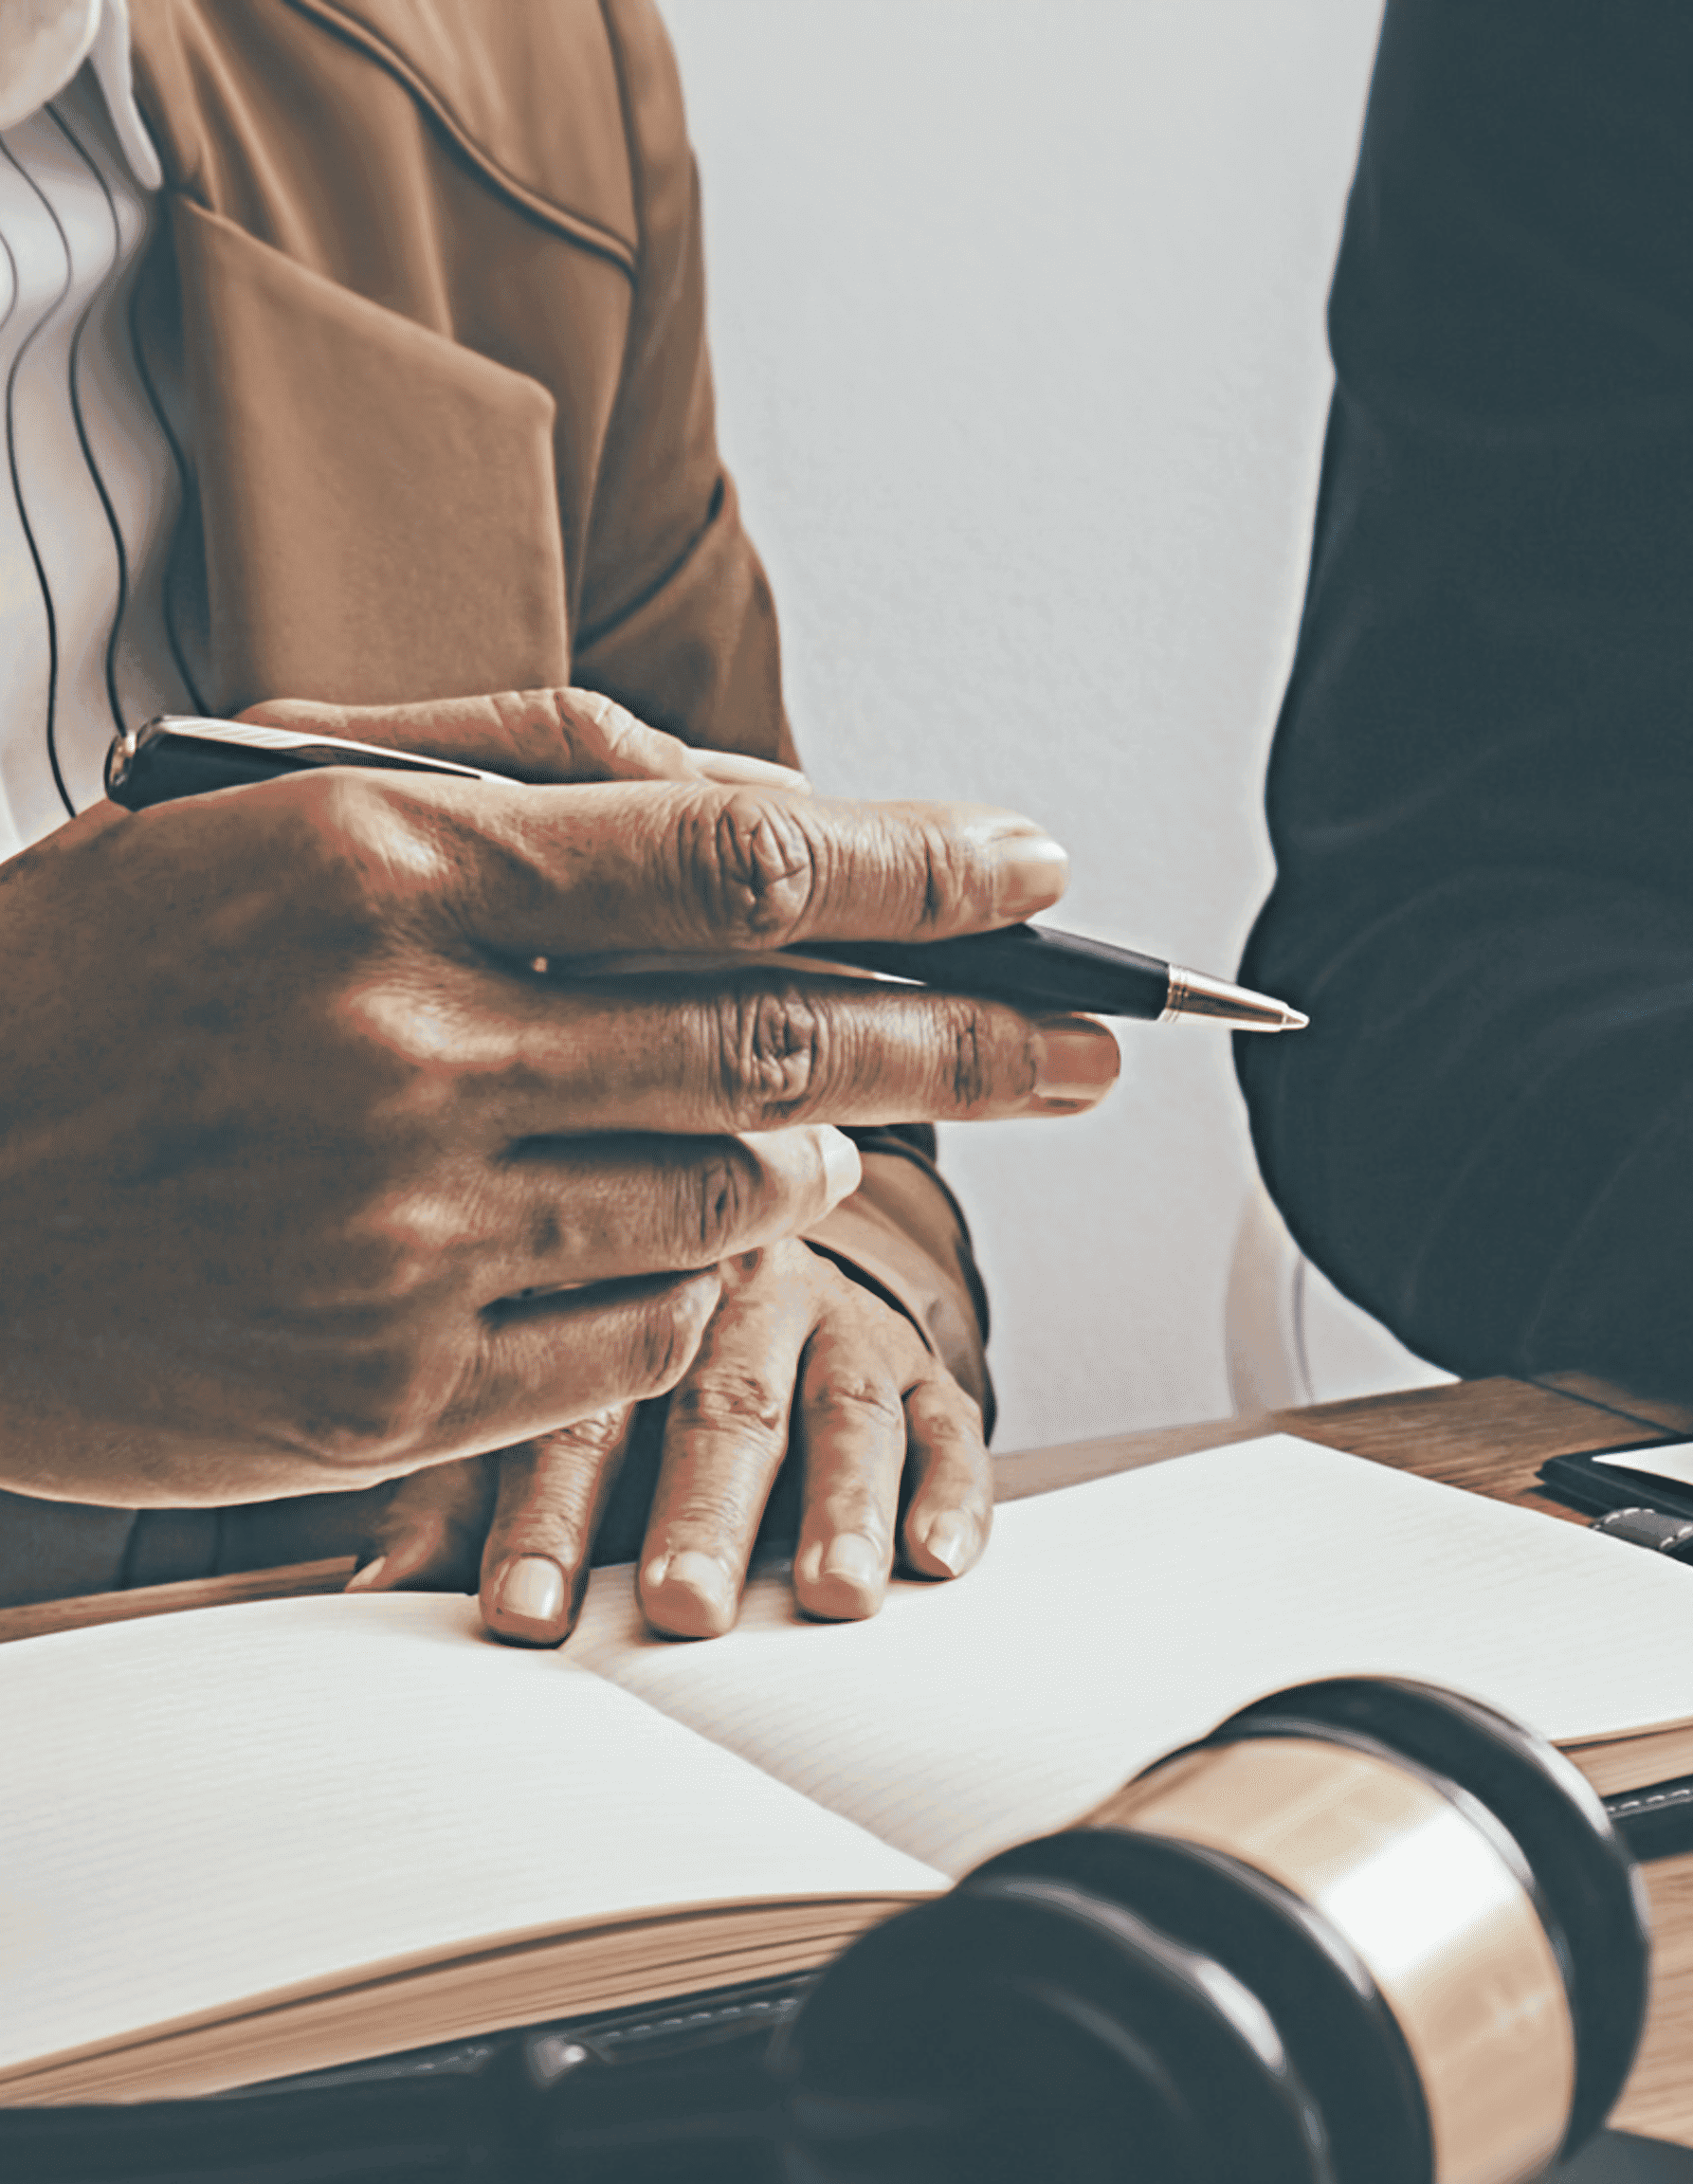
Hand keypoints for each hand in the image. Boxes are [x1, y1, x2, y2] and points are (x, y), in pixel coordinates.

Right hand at [0, 685, 1115, 1505]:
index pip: (730, 857)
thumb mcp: (250, 810)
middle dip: (970, 1042)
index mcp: (366, 865)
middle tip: (1091, 1051)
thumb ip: (506, 781)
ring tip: (825, 1123)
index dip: (921, 869)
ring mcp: (402, 1238)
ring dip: (807, 1157)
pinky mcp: (395, 1391)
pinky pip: (642, 1335)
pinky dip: (691, 1275)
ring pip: (724, 1196)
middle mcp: (399, 1049)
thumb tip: (762, 827)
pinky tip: (667, 1226)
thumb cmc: (82, 991)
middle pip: (781, 1040)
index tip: (1043, 877)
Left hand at [354, 1242, 989, 1634]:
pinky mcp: (922, 1360)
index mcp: (605, 1308)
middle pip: (716, 1409)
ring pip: (842, 1410)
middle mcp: (727, 1300)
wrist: (754, 1244)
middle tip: (686, 1608)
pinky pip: (947, 1419)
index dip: (546, 1520)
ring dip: (841, 1506)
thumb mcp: (521, 1409)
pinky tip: (939, 1558)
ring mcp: (833, 1325)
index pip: (573, 1415)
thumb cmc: (610, 1360)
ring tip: (834, 1596)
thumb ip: (452, 1501)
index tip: (522, 1617)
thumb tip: (362, 1606)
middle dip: (704, 1515)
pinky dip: (949, 1489)